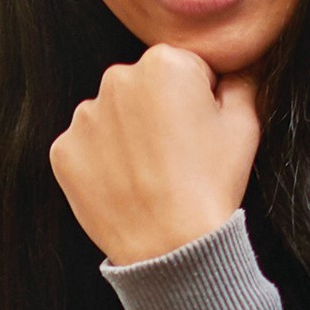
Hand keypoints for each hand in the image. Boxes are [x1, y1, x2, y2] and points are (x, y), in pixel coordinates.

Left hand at [50, 44, 260, 265]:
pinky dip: (102, 162)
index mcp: (165, 62)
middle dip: (159, 110)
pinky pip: (87, 147)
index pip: (185, 68)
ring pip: (113, 116)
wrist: (171, 247)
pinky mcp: (63, 150)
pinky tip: (126, 184)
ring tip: (152, 173)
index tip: (200, 132)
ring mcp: (84, 116)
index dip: (198, 100)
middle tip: (177, 155)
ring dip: (128, 135)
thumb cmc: (212, 184)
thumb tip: (238, 66)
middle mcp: (116, 78)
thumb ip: (242, 80)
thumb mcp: (245, 124)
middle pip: (143, 87)